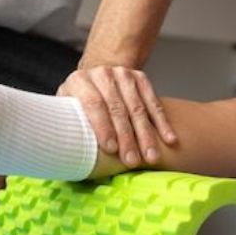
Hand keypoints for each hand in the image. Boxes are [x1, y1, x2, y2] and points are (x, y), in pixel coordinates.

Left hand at [57, 65, 176, 166]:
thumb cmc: (78, 106)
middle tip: (132, 160)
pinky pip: (153, 102)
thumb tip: (69, 151)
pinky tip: (169, 139)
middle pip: (117, 109)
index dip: (103, 127)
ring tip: (151, 156)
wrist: (94, 79)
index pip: (94, 104)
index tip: (111, 149)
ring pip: (138, 107)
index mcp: (78, 81)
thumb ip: (69, 124)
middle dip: (127, 137)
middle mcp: (101, 74)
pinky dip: (162, 123)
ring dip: (146, 134)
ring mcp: (122, 74)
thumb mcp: (67, 111)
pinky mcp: (139, 77)